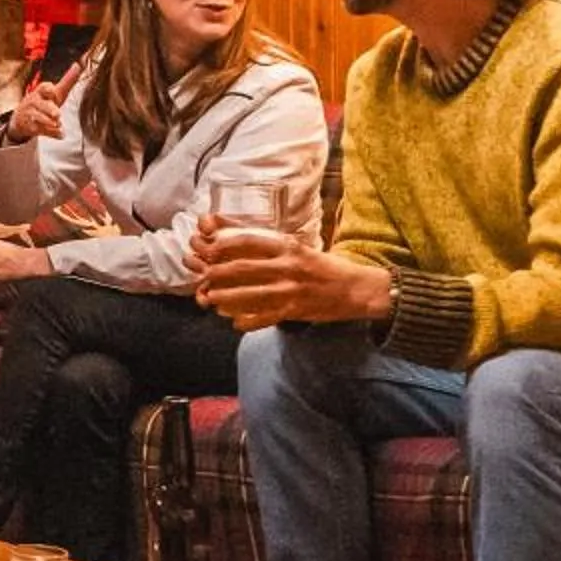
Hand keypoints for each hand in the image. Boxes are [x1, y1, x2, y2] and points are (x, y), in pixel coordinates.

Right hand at [9, 69, 74, 145]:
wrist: (22, 118)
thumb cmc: (43, 102)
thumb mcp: (55, 92)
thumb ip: (68, 80)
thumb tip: (80, 64)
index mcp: (40, 91)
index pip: (43, 88)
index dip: (48, 89)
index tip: (53, 90)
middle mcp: (34, 102)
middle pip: (41, 105)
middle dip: (49, 109)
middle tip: (57, 115)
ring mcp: (31, 115)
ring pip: (40, 119)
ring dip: (50, 123)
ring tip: (58, 124)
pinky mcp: (31, 128)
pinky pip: (42, 131)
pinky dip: (52, 134)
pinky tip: (61, 135)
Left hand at [192, 225, 393, 331]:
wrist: (358, 289)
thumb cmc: (325, 267)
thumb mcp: (299, 249)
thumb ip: (271, 246)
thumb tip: (235, 239)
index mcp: (288, 247)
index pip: (248, 242)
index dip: (222, 245)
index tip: (206, 248)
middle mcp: (288, 266)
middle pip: (243, 269)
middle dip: (217, 273)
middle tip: (202, 276)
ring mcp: (291, 290)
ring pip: (250, 295)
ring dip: (226, 298)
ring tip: (210, 298)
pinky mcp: (295, 311)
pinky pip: (265, 317)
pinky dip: (247, 321)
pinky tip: (234, 321)